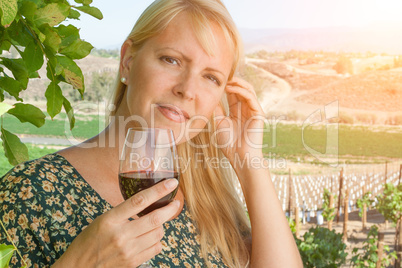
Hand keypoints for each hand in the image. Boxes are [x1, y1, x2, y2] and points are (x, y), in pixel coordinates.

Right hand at [53, 179, 179, 267]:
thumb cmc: (88, 241)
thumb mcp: (102, 220)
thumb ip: (123, 212)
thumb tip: (146, 203)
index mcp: (110, 219)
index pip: (139, 200)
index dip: (159, 190)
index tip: (172, 183)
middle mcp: (120, 234)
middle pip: (155, 218)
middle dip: (170, 209)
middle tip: (175, 203)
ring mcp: (128, 250)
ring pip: (158, 233)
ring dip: (161, 226)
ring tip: (155, 223)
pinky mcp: (133, 262)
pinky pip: (156, 248)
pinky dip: (157, 240)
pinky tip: (150, 238)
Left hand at [214, 77, 265, 164]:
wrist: (239, 156)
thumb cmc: (229, 143)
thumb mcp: (219, 122)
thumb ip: (217, 109)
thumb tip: (210, 96)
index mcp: (238, 112)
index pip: (233, 94)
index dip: (226, 86)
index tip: (215, 80)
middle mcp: (247, 110)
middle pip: (241, 89)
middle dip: (232, 81)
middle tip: (221, 76)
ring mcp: (254, 111)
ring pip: (248, 90)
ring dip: (237, 83)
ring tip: (226, 81)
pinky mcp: (259, 113)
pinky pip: (251, 97)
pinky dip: (241, 90)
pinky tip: (230, 88)